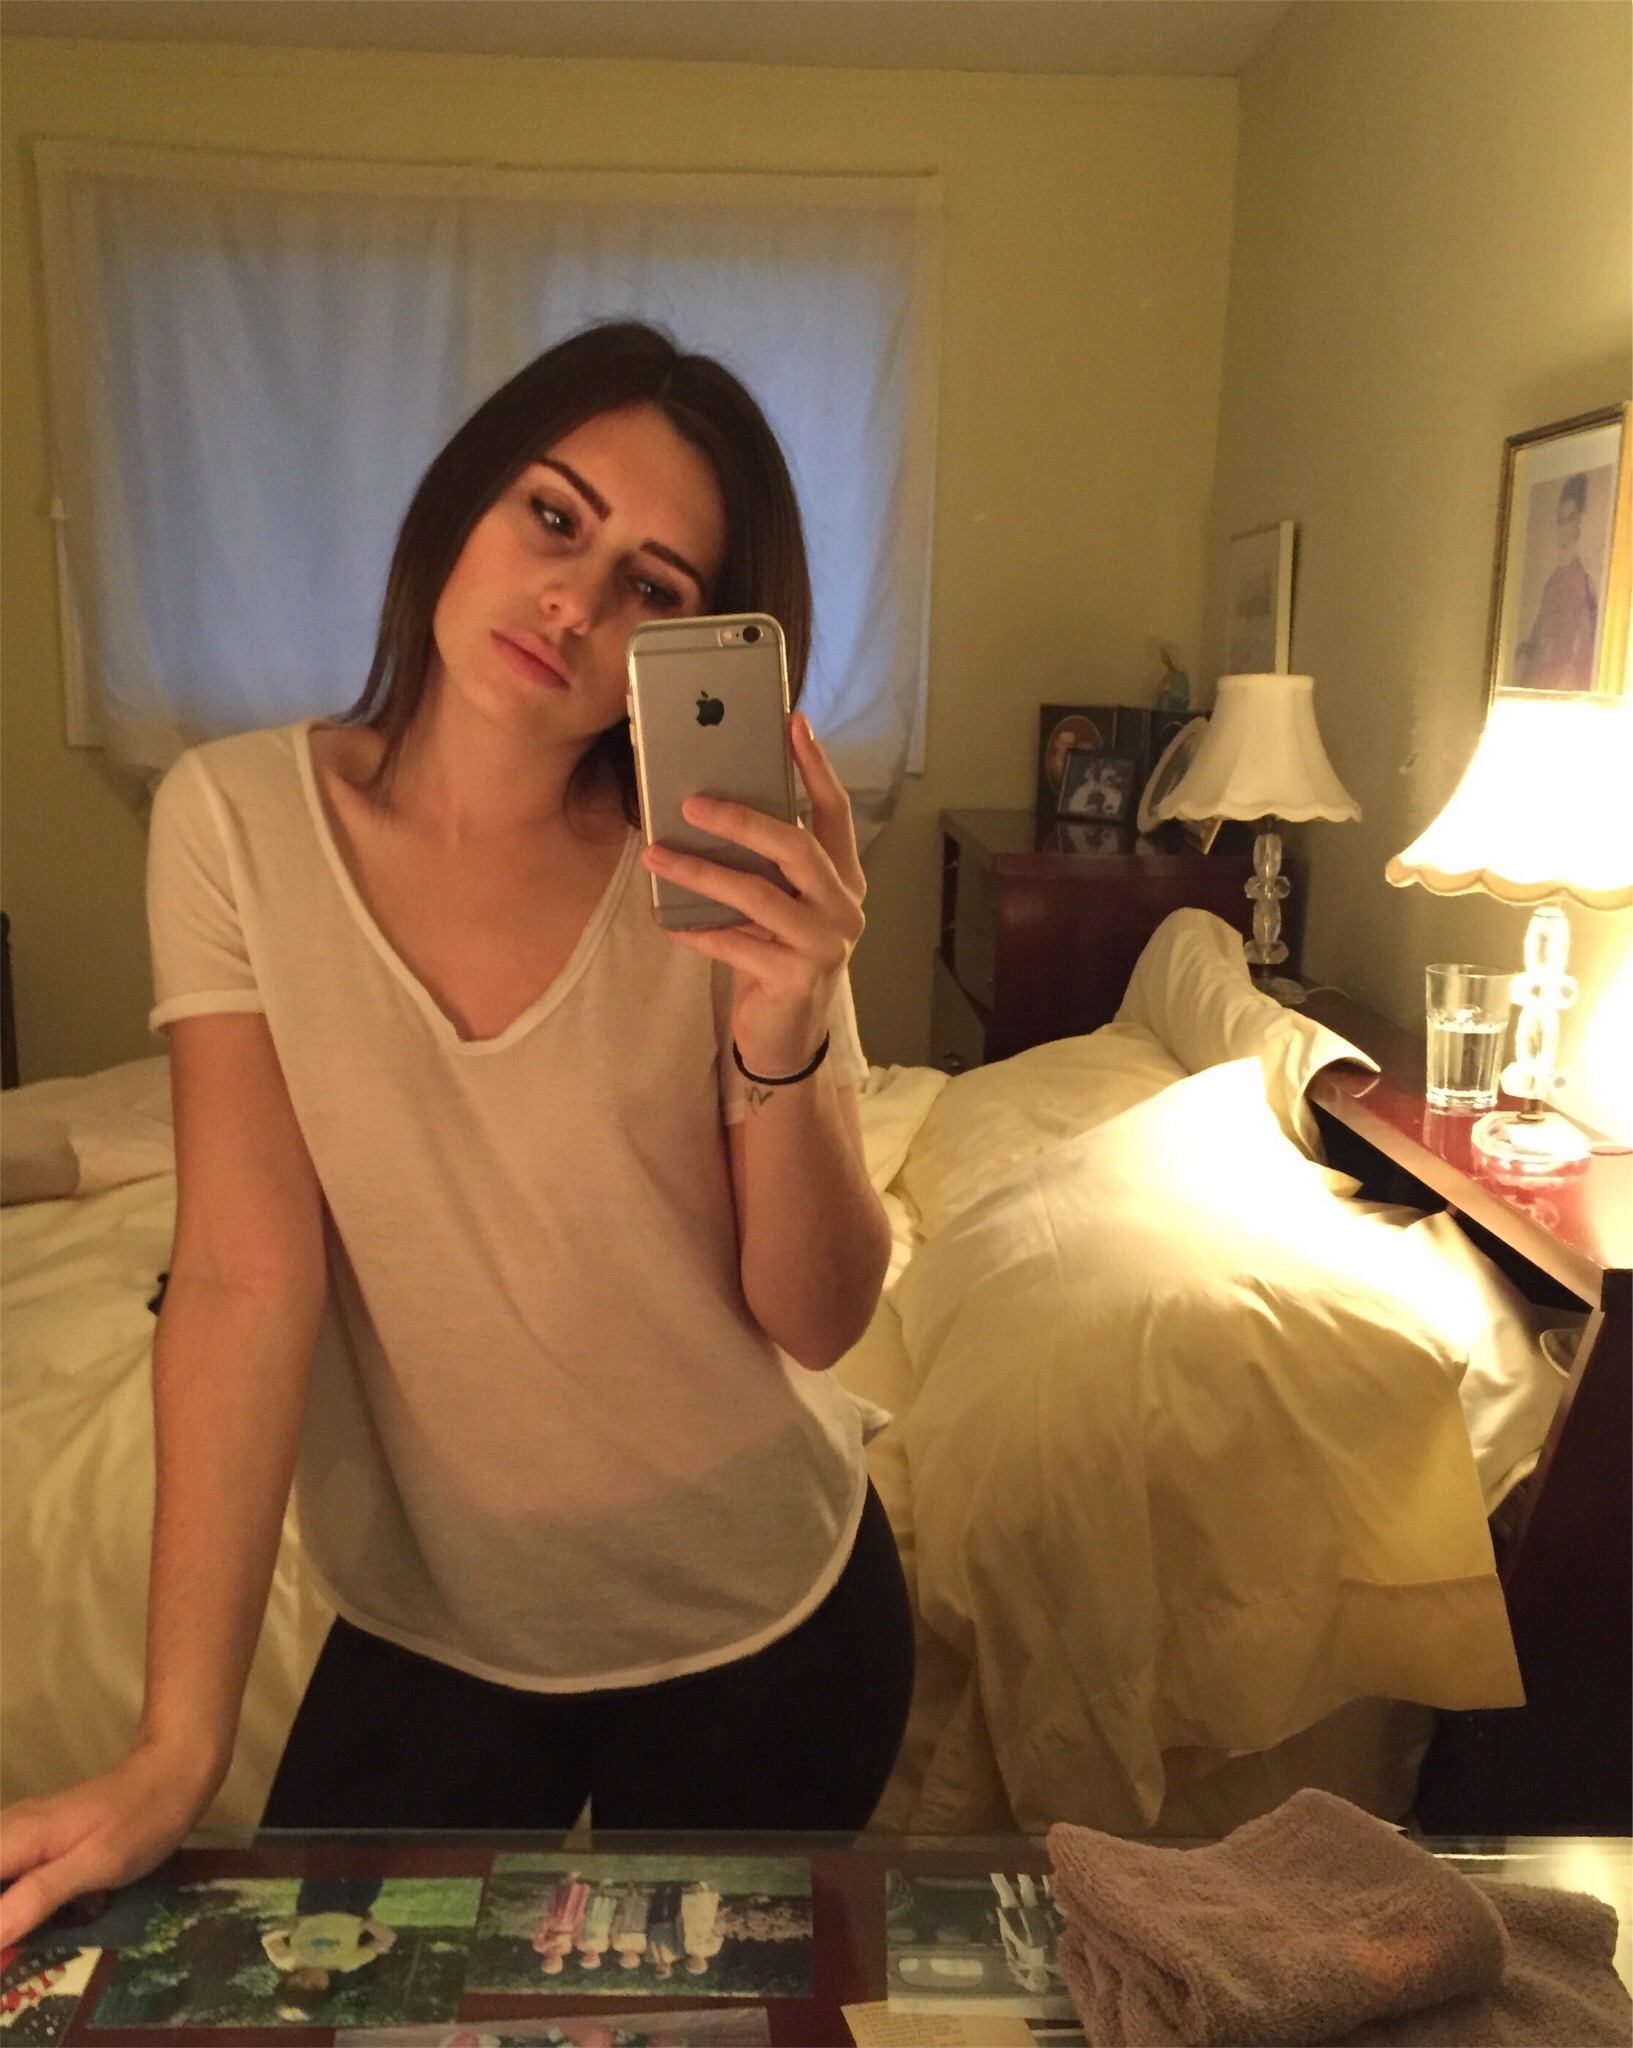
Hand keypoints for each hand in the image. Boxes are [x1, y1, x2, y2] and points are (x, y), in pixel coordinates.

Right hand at [0, 1738, 219, 1946]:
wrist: (171, 1775)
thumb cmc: (140, 1822)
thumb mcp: (95, 1864)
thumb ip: (37, 1897)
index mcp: (14, 1838)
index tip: (5, 1949)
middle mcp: (7, 1831)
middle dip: (0, 1920)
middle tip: (16, 1949)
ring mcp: (21, 1832)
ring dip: (7, 1914)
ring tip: (29, 1939)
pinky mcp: (37, 1839)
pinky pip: (9, 1874)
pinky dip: (15, 1901)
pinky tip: (39, 1920)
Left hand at [640, 713, 864, 1074]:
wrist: (787, 1035)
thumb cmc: (777, 954)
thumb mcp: (781, 902)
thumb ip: (767, 863)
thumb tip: (713, 803)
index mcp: (844, 878)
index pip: (835, 811)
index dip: (816, 766)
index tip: (793, 723)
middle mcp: (844, 907)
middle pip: (796, 847)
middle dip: (741, 819)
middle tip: (691, 801)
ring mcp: (825, 944)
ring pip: (758, 894)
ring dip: (701, 871)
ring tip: (657, 854)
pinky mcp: (796, 978)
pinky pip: (736, 944)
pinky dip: (699, 929)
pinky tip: (668, 919)